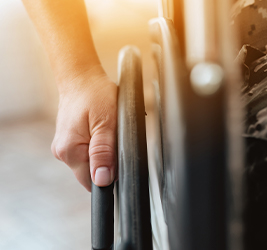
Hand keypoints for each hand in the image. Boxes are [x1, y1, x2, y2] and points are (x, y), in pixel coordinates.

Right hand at [51, 67, 116, 191]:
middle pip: (92, 173)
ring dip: (103, 151)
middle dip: (107, 161)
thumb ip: (104, 153)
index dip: (108, 175)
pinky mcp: (68, 141)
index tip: (116, 156)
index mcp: (70, 151)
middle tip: (112, 136)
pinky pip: (87, 152)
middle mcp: (62, 153)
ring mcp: (63, 147)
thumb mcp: (107, 123)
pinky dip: (97, 144)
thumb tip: (102, 180)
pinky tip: (99, 129)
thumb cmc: (95, 94)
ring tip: (105, 129)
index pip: (92, 182)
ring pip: (90, 162)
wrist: (81, 77)